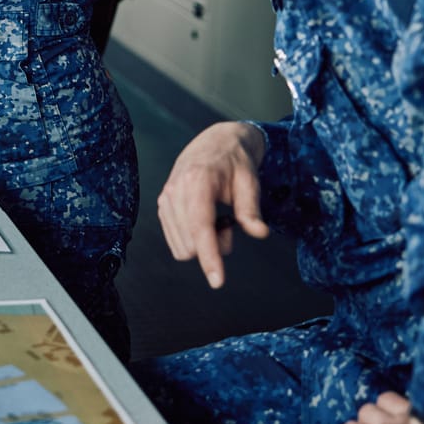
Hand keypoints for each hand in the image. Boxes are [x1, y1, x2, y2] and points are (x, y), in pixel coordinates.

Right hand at [157, 122, 268, 287]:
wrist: (215, 143)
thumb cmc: (235, 162)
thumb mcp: (249, 181)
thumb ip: (251, 210)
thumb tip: (260, 233)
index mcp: (197, 181)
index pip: (201, 228)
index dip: (210, 258)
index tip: (218, 281)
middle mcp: (175, 191)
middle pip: (192, 245)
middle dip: (215, 246)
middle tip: (230, 223)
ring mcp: (165, 199)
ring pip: (182, 248)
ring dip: (204, 244)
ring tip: (218, 219)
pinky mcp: (162, 206)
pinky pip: (176, 242)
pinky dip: (194, 240)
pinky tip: (205, 220)